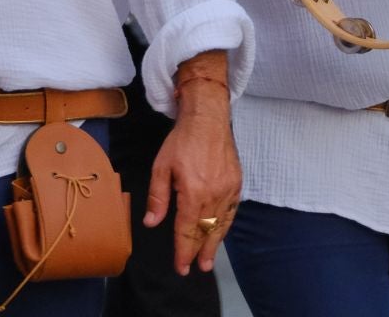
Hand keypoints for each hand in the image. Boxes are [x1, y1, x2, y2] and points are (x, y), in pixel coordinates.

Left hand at [144, 80, 240, 275]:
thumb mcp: (161, 166)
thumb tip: (151, 222)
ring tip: (208, 261)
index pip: (187, 230)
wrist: (207, 119)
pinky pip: (231, 212)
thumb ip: (158, 196)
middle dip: (198, 252)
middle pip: (205, 231)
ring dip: (214, 244)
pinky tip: (220, 234)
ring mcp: (228, 190)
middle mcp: (214, 195)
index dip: (183, 250)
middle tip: (194, 269)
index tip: (181, 266)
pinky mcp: (237, 184)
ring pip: (220, 225)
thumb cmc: (181, 141)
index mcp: (193, 192)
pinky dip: (224, 226)